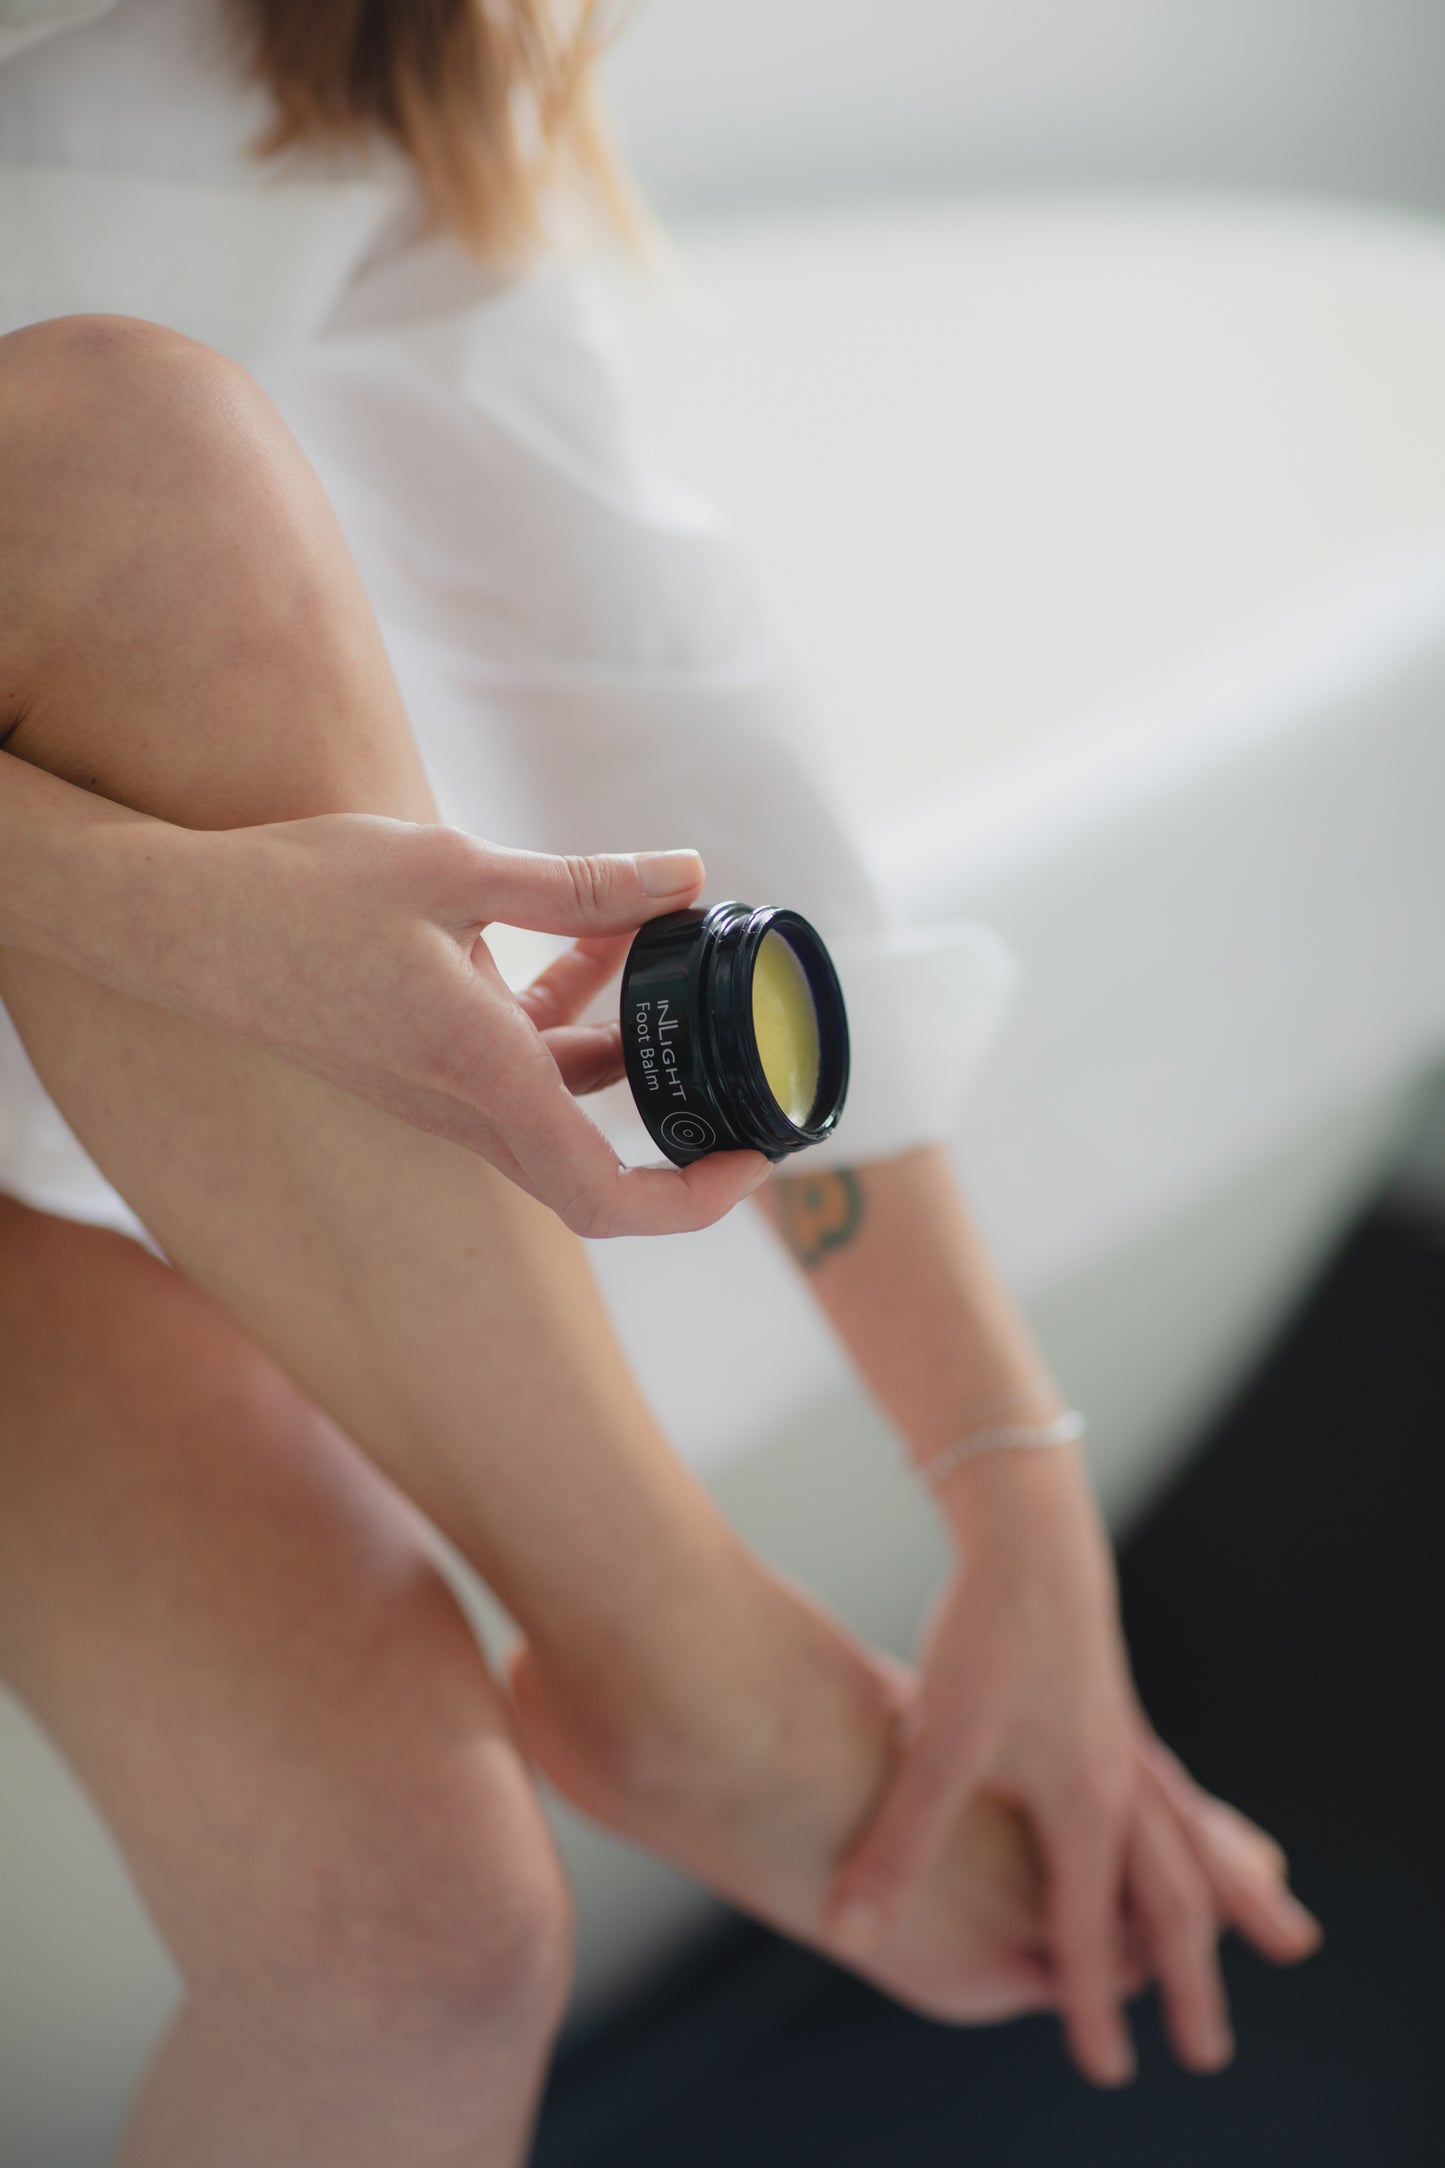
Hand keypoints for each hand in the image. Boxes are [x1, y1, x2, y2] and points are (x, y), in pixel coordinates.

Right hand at [92, 812, 769, 1235]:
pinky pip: (514, 1059)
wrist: (177, 923)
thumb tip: (687, 874)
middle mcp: (461, 1106)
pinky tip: (585, 930)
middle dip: (678, 1119)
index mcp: (480, 1076)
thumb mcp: (453, 868)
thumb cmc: (299, 896)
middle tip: (739, 1068)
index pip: (605, 1195)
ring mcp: (436, 1091)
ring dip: (618, 1034)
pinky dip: (562, 1010)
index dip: (693, 1201)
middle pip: (595, 1162)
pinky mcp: (419, 1061)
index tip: (752, 1159)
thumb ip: (580, 885)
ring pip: (559, 1092)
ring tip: (661, 940)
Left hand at [825, 1442, 1321, 2083]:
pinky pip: (1177, 1792)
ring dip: (1226, 1900)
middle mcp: (1120, 1782)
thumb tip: (848, 1929)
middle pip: (1170, 1902)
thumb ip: (899, 1843)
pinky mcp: (1113, 1705)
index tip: (1107, 2068)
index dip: (1091, 2001)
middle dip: (1188, 1979)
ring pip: (1188, 1844)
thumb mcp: (934, 1745)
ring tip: (1276, 1930)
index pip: (1093, 1929)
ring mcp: (1124, 1741)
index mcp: (1086, 1805)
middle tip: (1211, 2051)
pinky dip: (1205, 1829)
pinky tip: (1208, 1829)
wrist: (1026, 1535)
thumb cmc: (983, 1636)